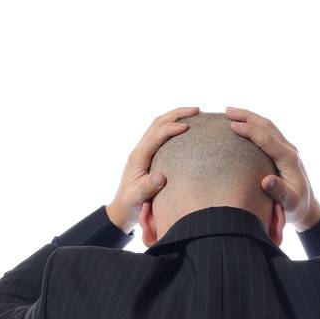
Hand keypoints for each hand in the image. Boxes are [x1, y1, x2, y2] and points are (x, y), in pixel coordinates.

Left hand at [106, 107, 200, 231]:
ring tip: (196, 113)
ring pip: (159, 125)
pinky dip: (174, 125)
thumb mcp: (136, 199)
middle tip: (197, 110)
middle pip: (158, 122)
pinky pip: (161, 134)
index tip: (188, 127)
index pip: (156, 135)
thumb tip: (161, 177)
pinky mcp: (148, 154)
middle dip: (177, 114)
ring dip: (176, 116)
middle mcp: (140, 149)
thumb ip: (147, 188)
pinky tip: (187, 127)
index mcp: (138, 157)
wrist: (122, 208)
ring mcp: (144, 150)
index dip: (172, 128)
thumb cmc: (130, 204)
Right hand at [224, 107, 319, 231]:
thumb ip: (279, 192)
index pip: (266, 139)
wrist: (307, 208)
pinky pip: (267, 133)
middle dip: (246, 116)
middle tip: (227, 111)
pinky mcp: (282, 151)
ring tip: (230, 113)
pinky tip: (242, 124)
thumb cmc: (297, 207)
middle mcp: (288, 150)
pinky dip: (253, 125)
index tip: (232, 126)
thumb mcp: (290, 203)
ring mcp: (286, 149)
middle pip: (266, 126)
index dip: (249, 131)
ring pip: (267, 126)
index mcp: (289, 159)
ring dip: (249, 117)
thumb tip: (266, 181)